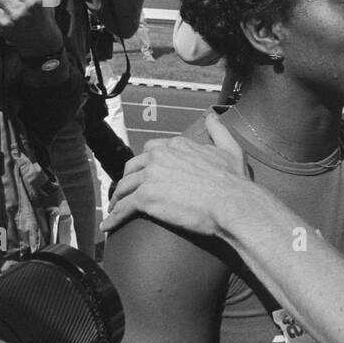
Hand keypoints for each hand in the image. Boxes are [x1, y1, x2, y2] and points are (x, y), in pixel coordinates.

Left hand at [102, 110, 251, 236]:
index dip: (145, 163)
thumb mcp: (230, 148)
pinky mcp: (145, 198)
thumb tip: (211, 116)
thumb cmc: (234, 181)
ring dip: (118, 199)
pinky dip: (114, 218)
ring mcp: (150, 177)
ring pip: (124, 187)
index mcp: (177, 145)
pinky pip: (123, 208)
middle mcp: (159, 156)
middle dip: (127, 179)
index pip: (151, 150)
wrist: (232, 203)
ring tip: (116, 210)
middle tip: (127, 192)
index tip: (144, 174)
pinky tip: (109, 226)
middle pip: (132, 167)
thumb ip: (218, 130)